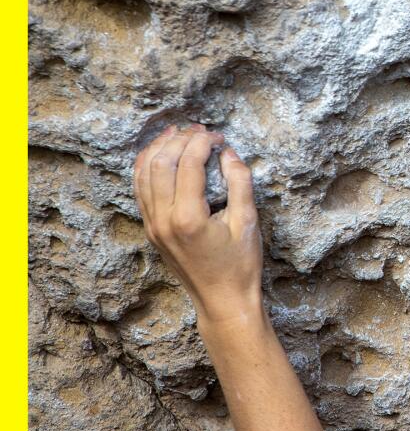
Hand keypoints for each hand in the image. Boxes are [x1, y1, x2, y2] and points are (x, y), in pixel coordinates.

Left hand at [133, 123, 262, 325]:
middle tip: (200, 130)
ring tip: (177, 134)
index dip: (203, 142)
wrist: (222, 301)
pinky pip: (140, 190)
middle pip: (161, 163)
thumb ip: (239, 183)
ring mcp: (153, 226)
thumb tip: (228, 153)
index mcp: (188, 218)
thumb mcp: (248, 223)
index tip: (219, 137)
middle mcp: (163, 220)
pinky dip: (147, 167)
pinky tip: (160, 156)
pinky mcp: (151, 230)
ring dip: (159, 149)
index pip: (188, 164)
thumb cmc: (240, 266)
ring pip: (144, 174)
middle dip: (180, 140)